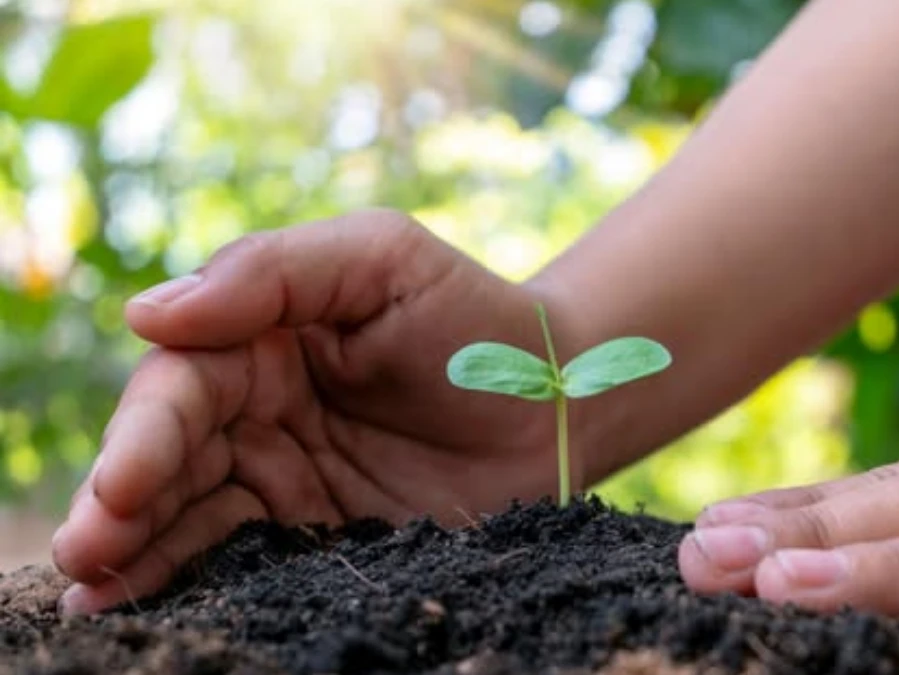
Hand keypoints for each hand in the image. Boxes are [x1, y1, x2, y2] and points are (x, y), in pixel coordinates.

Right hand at [53, 210, 577, 612]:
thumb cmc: (474, 315)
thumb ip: (272, 272)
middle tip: (86, 550)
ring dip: (137, 550)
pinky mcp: (319, 534)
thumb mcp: (379, 258)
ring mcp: (286, 478)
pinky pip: (247, 557)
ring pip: (191, 513)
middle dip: (121, 502)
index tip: (123, 485)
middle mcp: (258, 411)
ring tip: (93, 592)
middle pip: (170, 456)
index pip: (183, 385)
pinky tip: (142, 604)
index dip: (146, 435)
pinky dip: (193, 578)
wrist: (559, 398)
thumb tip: (147, 313)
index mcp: (260, 339)